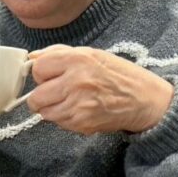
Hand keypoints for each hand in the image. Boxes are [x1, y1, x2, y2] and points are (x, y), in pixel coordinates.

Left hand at [27, 45, 173, 134]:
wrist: (145, 100)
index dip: (41, 73)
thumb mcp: (92, 53)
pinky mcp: (82, 123)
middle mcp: (76, 82)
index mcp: (78, 60)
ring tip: (69, 101)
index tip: (49, 75)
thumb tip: (32, 56)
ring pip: (44, 113)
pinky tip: (79, 109)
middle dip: (42, 95)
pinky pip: (59, 123)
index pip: (38, 68)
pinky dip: (64, 118)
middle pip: (36, 96)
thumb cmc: (119, 75)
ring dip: (52, 108)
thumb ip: (59, 53)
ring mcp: (78, 105)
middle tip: (56, 91)